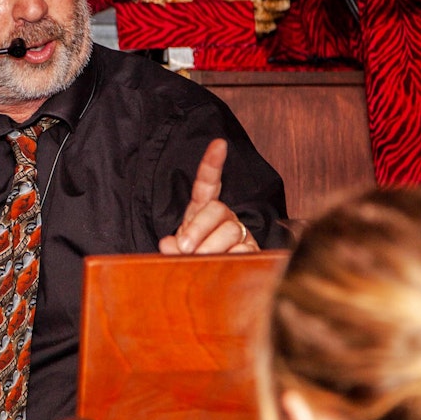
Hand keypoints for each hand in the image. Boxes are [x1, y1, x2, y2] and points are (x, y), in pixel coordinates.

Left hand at [158, 138, 258, 254]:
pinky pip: (244, 250)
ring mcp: (241, 232)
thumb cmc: (192, 257)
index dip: (212, 163)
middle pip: (217, 209)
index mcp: (203, 209)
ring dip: (212, 247)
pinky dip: (229, 258)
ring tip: (201, 260)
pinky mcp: (252, 250)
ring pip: (231, 230)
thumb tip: (168, 245)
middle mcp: (224, 216)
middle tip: (186, 247)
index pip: (208, 183)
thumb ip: (170, 247)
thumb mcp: (176, 250)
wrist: (212, 276)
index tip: (219, 143)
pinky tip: (222, 264)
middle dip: (199, 229)